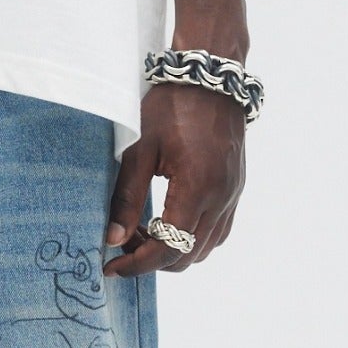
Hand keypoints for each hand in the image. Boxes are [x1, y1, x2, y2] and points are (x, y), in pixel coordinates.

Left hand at [104, 82, 246, 277]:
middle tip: (122, 244)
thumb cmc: (171, 108)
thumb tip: (113, 239)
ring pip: (203, 249)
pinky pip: (216, 233)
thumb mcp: (139, 149)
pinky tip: (166, 222)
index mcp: (197, 187)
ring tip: (142, 231)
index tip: (112, 267)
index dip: (137, 265)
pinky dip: (191, 239)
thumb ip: (126, 197)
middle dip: (152, 260)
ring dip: (172, 251)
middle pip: (186, 256)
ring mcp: (232, 196)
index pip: (168, 247)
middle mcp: (221, 198)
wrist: (210, 81)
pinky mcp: (235, 191)